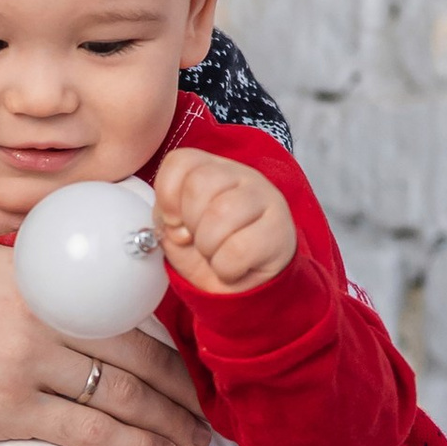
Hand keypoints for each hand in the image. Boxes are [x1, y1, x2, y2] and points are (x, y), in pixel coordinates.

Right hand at [0, 197, 207, 445]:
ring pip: (119, 396)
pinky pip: (87, 433)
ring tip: (195, 434)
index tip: (187, 330)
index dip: (160, 315)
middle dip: (179, 381)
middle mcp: (35, 322)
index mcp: (23, 271)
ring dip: (167, 419)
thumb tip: (37, 199)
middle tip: (207, 396)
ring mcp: (24, 373)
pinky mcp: (8, 417)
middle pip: (130, 352)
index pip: (111, 291)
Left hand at [153, 148, 297, 294]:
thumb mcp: (177, 230)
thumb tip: (175, 225)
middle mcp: (242, 175)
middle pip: (199, 184)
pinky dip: (225, 268)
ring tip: (216, 253)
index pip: (180, 160)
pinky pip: (239, 249)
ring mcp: (266, 198)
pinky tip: (233, 267)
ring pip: (221, 212)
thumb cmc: (209, 249)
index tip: (173, 221)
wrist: (243, 285)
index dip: (167, 195)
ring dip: (207, 246)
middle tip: (198, 239)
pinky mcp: (280, 229)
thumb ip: (166, 215)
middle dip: (189, 223)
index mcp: (211, 168)